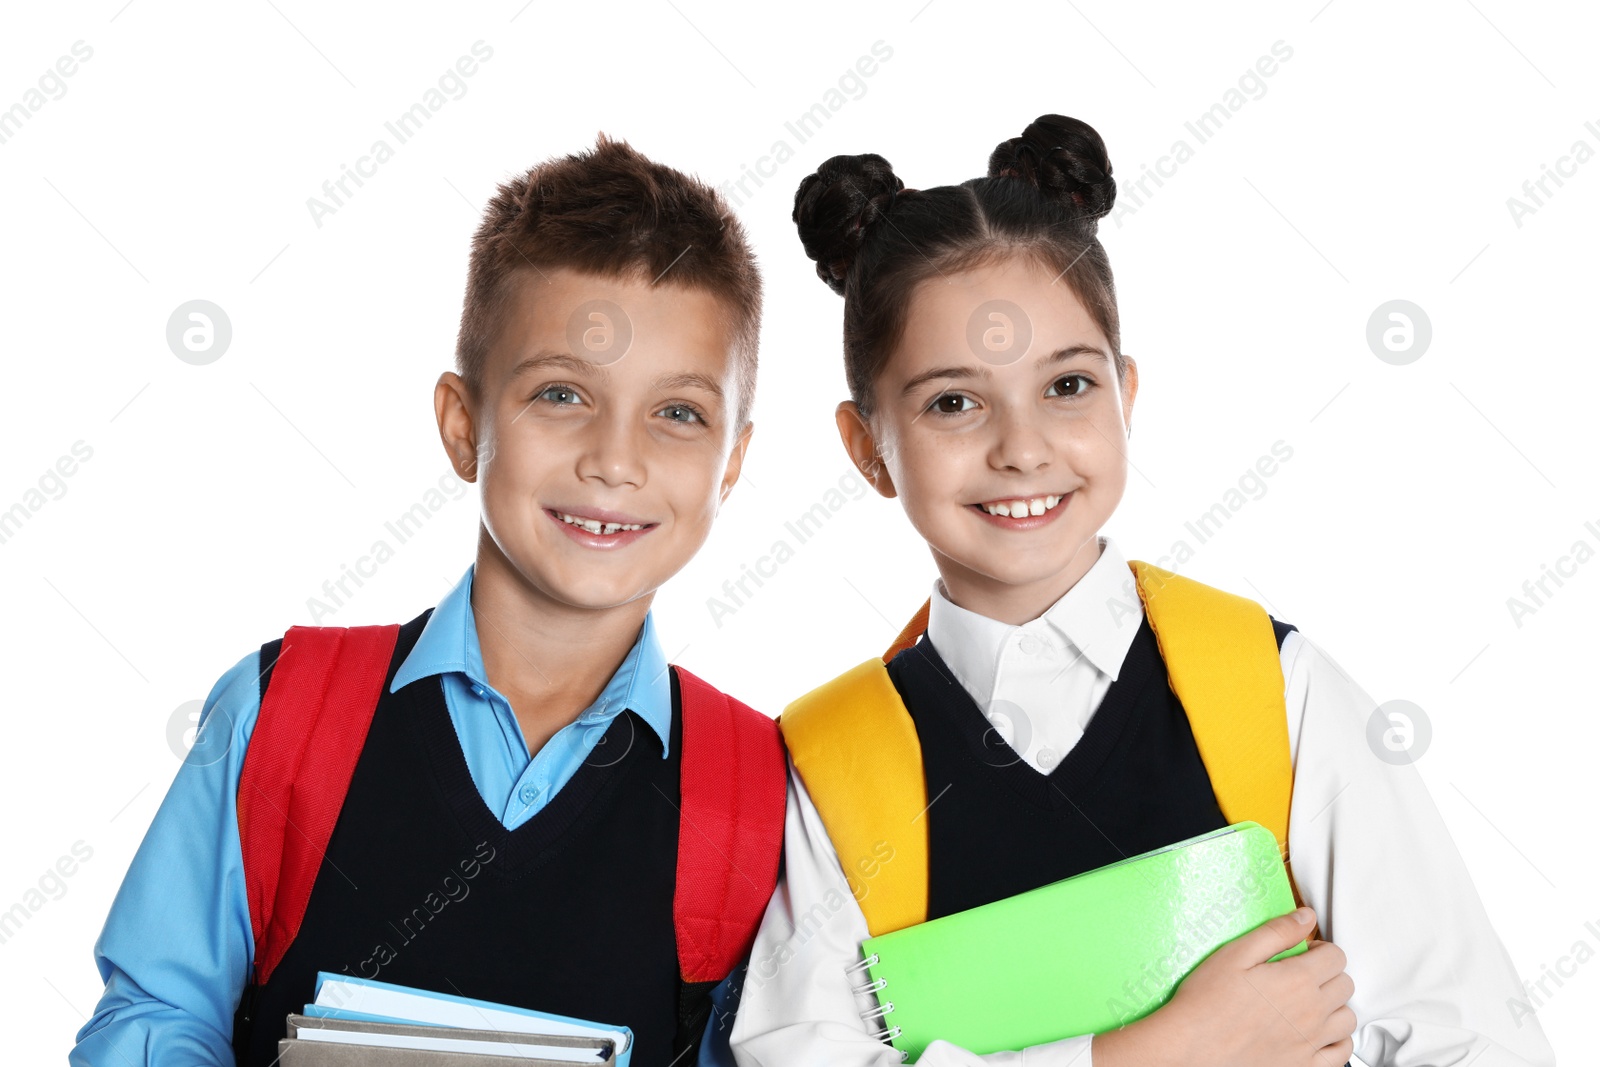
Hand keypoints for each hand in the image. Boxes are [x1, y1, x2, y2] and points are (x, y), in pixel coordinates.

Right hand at [1093, 906, 1355, 1066]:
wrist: (1192, 1047)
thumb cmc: (1207, 1002)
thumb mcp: (1236, 954)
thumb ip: (1276, 932)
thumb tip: (1305, 917)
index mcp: (1298, 980)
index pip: (1336, 956)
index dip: (1321, 948)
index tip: (1306, 951)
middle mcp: (1312, 1012)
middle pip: (1345, 985)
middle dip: (1329, 973)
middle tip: (1304, 973)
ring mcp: (1311, 1042)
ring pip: (1348, 1018)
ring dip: (1335, 1006)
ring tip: (1311, 1001)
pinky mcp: (1304, 1065)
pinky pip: (1342, 1054)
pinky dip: (1337, 1041)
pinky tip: (1319, 1033)